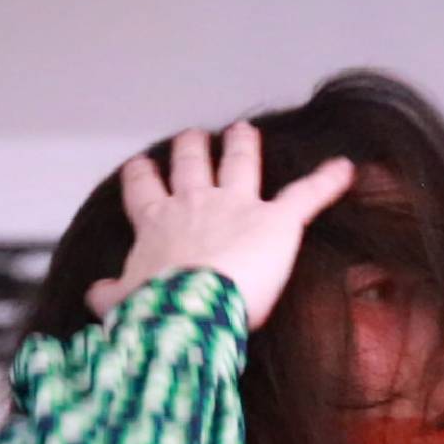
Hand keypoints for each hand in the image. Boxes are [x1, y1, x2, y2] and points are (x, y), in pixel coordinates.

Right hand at [87, 122, 355, 331]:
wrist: (189, 313)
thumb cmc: (153, 311)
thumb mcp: (122, 303)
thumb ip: (111, 296)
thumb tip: (96, 295)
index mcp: (156, 223)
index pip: (143, 190)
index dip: (142, 177)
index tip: (142, 166)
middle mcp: (194, 203)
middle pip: (189, 164)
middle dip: (191, 148)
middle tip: (192, 137)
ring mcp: (237, 206)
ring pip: (239, 161)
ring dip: (242, 145)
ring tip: (243, 131)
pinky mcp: (277, 221)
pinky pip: (307, 195)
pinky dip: (328, 181)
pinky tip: (346, 169)